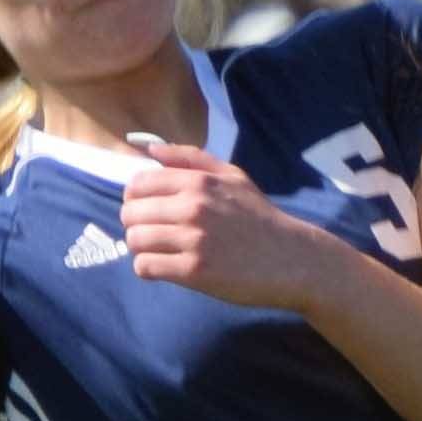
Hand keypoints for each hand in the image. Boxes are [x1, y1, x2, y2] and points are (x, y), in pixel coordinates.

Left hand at [119, 142, 337, 311]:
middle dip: (135, 224)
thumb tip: (150, 149)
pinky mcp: (194, 271)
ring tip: (157, 251)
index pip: (138, 184)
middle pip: (130, 213)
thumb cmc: (259, 216)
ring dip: (141, 248)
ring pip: (135, 240)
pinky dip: (147, 269)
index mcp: (199, 182)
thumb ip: (190, 158)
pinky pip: (146, 267)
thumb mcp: (232, 176)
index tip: (148, 210)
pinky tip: (163, 268)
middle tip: (153, 233)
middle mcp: (193, 207)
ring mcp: (193, 239)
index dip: (136, 198)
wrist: (290, 258)